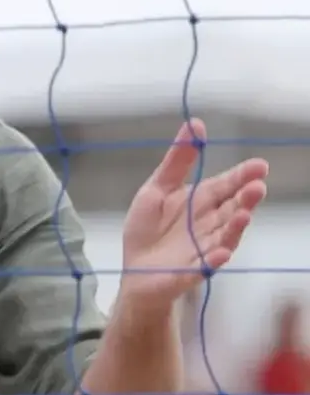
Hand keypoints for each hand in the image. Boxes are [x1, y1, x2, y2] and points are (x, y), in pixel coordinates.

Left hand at [119, 118, 267, 313]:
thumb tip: (195, 124)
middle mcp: (208, 225)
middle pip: (231, 210)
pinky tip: (220, 254)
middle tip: (257, 187)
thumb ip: (177, 161)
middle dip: (245, 200)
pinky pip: (203, 266)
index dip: (241, 176)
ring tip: (243, 215)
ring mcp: (202, 249)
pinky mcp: (189, 271)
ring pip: (224, 237)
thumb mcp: (157, 188)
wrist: (134, 270)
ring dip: (235, 228)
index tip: (260, 165)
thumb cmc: (148, 229)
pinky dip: (212, 260)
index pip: (225, 186)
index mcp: (200, 203)